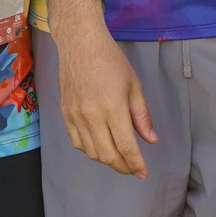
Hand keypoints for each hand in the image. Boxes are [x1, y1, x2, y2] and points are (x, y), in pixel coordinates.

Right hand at [53, 25, 157, 177]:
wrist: (80, 44)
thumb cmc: (110, 60)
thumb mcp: (134, 85)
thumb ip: (142, 116)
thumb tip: (150, 140)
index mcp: (113, 107)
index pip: (126, 146)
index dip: (136, 163)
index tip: (143, 172)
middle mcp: (91, 115)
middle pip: (107, 155)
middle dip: (123, 167)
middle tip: (133, 168)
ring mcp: (75, 116)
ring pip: (91, 152)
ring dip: (106, 160)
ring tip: (119, 158)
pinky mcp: (65, 114)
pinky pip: (76, 142)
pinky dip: (89, 150)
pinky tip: (100, 147)